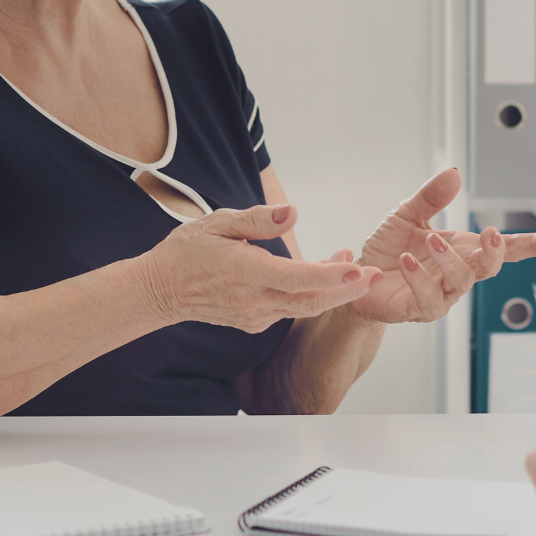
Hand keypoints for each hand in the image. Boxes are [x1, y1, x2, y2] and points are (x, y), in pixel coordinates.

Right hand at [138, 204, 382, 332]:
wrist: (160, 290)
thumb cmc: (188, 250)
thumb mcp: (218, 222)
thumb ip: (258, 219)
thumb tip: (294, 213)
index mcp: (247, 273)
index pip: (298, 278)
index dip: (331, 276)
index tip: (358, 269)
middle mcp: (255, 301)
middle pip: (311, 300)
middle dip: (347, 289)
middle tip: (375, 274)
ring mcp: (256, 316)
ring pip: (304, 307)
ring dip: (333, 291)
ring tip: (354, 268)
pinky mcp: (255, 323)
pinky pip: (290, 310)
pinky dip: (311, 296)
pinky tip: (322, 278)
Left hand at [350, 169, 535, 323]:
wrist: (357, 277)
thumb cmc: (389, 248)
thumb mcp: (408, 214)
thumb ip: (431, 197)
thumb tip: (455, 173)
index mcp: (462, 249)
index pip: (503, 248)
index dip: (530, 245)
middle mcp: (458, 273)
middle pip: (490, 267)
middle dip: (495, 252)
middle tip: (490, 235)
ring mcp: (442, 293)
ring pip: (462, 282)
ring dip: (450, 260)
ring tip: (432, 241)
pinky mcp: (420, 309)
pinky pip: (428, 297)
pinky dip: (419, 278)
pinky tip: (406, 261)